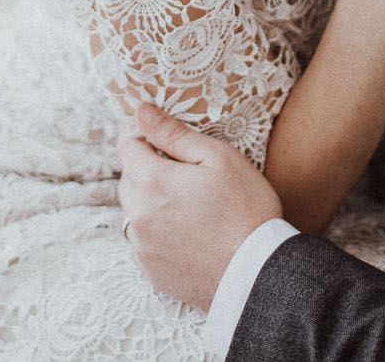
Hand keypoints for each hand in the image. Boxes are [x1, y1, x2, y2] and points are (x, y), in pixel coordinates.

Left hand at [118, 102, 283, 309]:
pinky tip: (184, 232)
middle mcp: (138, 215)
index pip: (127, 147)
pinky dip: (155, 231)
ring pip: (133, 211)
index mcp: (153, 182)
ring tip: (185, 204)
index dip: (140, 135)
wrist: (257, 272)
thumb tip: (141, 111)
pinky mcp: (150, 270)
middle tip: (179, 171)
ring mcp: (142, 246)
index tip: (154, 134)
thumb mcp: (218, 158)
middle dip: (146, 168)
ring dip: (148, 201)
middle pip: (128, 179)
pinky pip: (142, 241)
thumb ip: (174, 134)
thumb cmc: (245, 209)